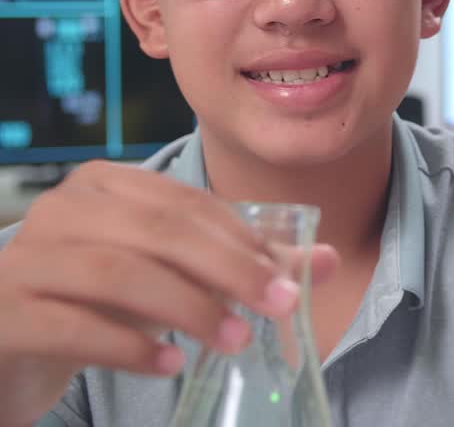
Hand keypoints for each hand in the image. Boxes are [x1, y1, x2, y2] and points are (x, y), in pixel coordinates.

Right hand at [0, 160, 339, 424]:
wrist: (10, 342)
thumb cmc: (98, 301)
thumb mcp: (170, 277)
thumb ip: (243, 264)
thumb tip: (327, 260)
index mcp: (105, 185)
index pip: (186, 204)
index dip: (243, 241)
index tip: (288, 280)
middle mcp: (62, 209)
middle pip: (159, 232)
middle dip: (228, 270)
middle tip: (276, 308)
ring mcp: (27, 258)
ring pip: (119, 273)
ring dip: (188, 308)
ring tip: (233, 340)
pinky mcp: (5, 310)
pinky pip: (73, 325)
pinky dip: (129, 345)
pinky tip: (169, 365)